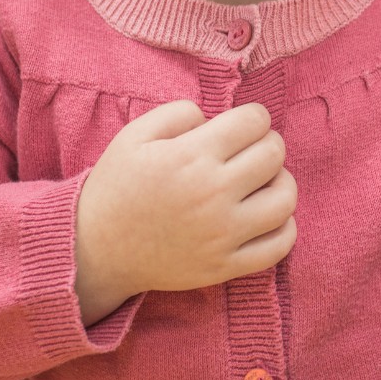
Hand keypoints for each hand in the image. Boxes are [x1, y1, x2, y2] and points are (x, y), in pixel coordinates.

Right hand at [74, 101, 296, 323]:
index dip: (253, 117)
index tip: (242, 125)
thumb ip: (179, 112)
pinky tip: (265, 216)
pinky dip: (284, 227)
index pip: (256, 122)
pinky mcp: (225, 267)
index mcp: (191, 157)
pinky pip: (280, 245)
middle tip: (249, 151)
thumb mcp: (134, 135)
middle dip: (267, 143)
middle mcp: (212, 194)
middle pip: (274, 154)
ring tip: (260, 182)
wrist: (95, 250)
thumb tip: (216, 117)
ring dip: (280, 182)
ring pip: (286, 198)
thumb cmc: (117, 187)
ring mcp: (222, 234)